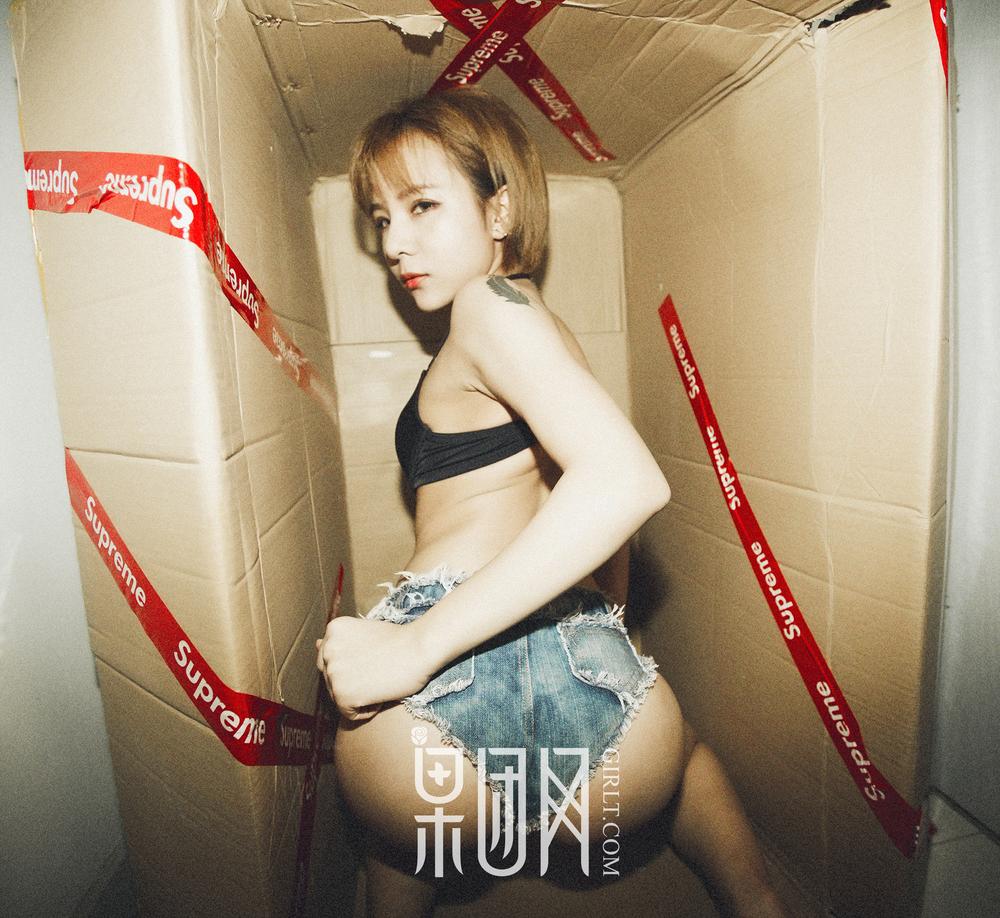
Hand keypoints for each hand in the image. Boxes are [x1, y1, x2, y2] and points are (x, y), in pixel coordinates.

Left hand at [315, 617, 435, 720]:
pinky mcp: (343, 695)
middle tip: (378, 671)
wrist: (420, 647)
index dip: (352, 665)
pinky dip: (368, 710)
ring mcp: (333, 673)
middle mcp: (327, 650)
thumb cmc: (400, 640)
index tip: (371, 660)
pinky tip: (382, 693)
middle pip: (332, 680)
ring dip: (361, 695)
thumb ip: (340, 642)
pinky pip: (350, 714)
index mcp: (333, 630)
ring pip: (339, 698)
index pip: (330, 660)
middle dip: (353, 681)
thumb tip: (317, 644)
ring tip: (381, 680)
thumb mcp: (364, 632)